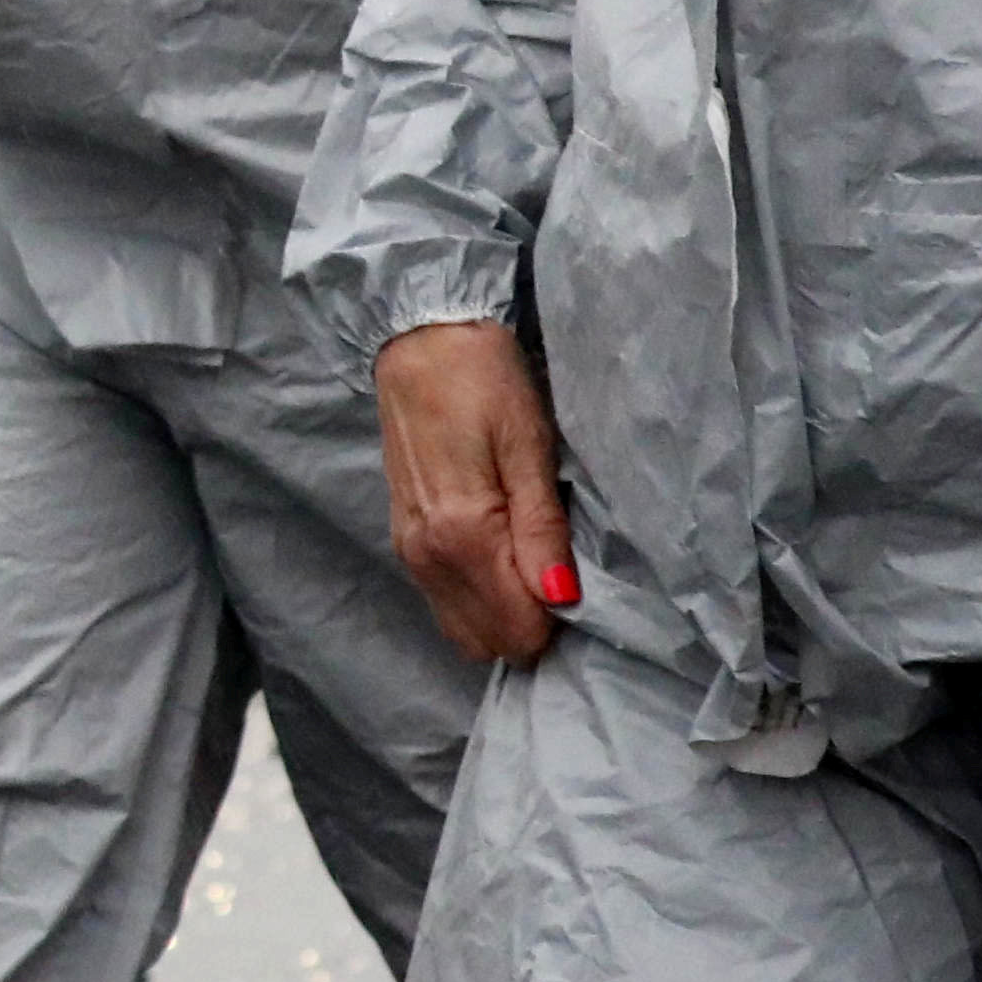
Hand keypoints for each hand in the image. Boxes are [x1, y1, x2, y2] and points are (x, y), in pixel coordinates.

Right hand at [376, 319, 575, 668]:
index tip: (579, 581)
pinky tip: (503, 558)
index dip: (557, 619)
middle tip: (561, 574)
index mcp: (462, 537)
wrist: (420, 341)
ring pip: (463, 628)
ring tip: (536, 564)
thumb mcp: (530, 449)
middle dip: (530, 624)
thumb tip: (560, 599)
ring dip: (503, 614)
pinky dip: (478, 598)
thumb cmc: (485, 384)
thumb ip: (541, 530)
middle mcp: (426, 557)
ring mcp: (409, 552)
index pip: (517, 628)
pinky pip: (445, 601)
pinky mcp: (403, 539)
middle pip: (488, 640)